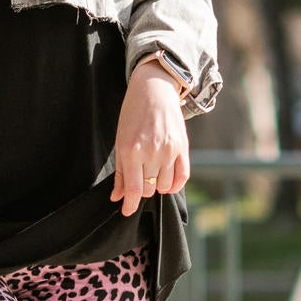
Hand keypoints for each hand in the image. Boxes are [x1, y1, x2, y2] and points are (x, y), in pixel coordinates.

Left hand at [111, 58, 190, 216]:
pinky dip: (175, 185)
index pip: (133, 189)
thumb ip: (121, 172)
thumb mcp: (120, 141)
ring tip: (152, 173)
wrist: (154, 90)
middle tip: (138, 177)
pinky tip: (167, 181)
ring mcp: (169, 150)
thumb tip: (118, 197)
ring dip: (157, 185)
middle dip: (141, 188)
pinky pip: (182, 177)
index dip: (129, 204)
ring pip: (164, 186)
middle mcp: (151, 152)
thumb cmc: (132, 115)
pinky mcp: (183, 147)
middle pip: (148, 188)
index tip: (126, 211)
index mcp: (131, 150)